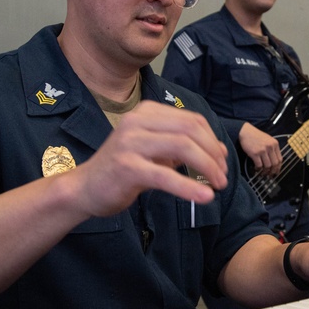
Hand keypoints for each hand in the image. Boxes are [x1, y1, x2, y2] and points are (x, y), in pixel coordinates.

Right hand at [68, 100, 228, 216]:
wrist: (85, 188)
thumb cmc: (122, 169)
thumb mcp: (155, 152)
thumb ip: (183, 147)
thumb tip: (220, 150)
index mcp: (146, 112)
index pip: (192, 120)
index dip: (213, 140)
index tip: (223, 161)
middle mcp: (137, 121)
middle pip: (191, 130)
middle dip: (213, 154)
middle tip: (223, 176)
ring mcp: (131, 142)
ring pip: (183, 147)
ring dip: (207, 167)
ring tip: (218, 185)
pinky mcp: (127, 167)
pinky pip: (166, 175)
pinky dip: (189, 187)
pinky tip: (204, 197)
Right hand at [238, 122, 281, 175]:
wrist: (246, 132)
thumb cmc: (256, 136)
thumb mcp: (268, 140)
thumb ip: (272, 149)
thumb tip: (274, 161)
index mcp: (275, 144)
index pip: (280, 159)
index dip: (279, 167)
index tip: (276, 171)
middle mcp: (270, 147)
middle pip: (275, 164)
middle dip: (273, 171)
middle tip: (270, 175)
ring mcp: (263, 150)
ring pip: (267, 166)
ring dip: (265, 171)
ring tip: (263, 173)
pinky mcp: (255, 153)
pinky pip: (259, 165)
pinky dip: (258, 169)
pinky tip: (256, 168)